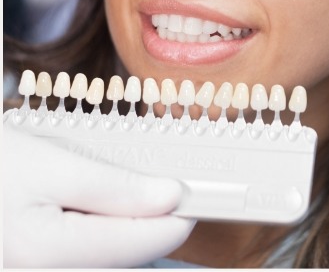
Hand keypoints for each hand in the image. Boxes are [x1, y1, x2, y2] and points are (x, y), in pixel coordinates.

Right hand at [4, 125, 194, 267]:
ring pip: (101, 263)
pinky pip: (80, 261)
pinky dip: (97, 240)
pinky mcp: (35, 267)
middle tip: (159, 190)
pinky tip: (92, 214)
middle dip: (146, 226)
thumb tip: (169, 197)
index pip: (137, 243)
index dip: (174, 218)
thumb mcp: (50, 165)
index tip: (194, 197)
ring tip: (125, 198)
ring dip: (121, 232)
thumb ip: (113, 188)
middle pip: (120, 260)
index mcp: (43, 253)